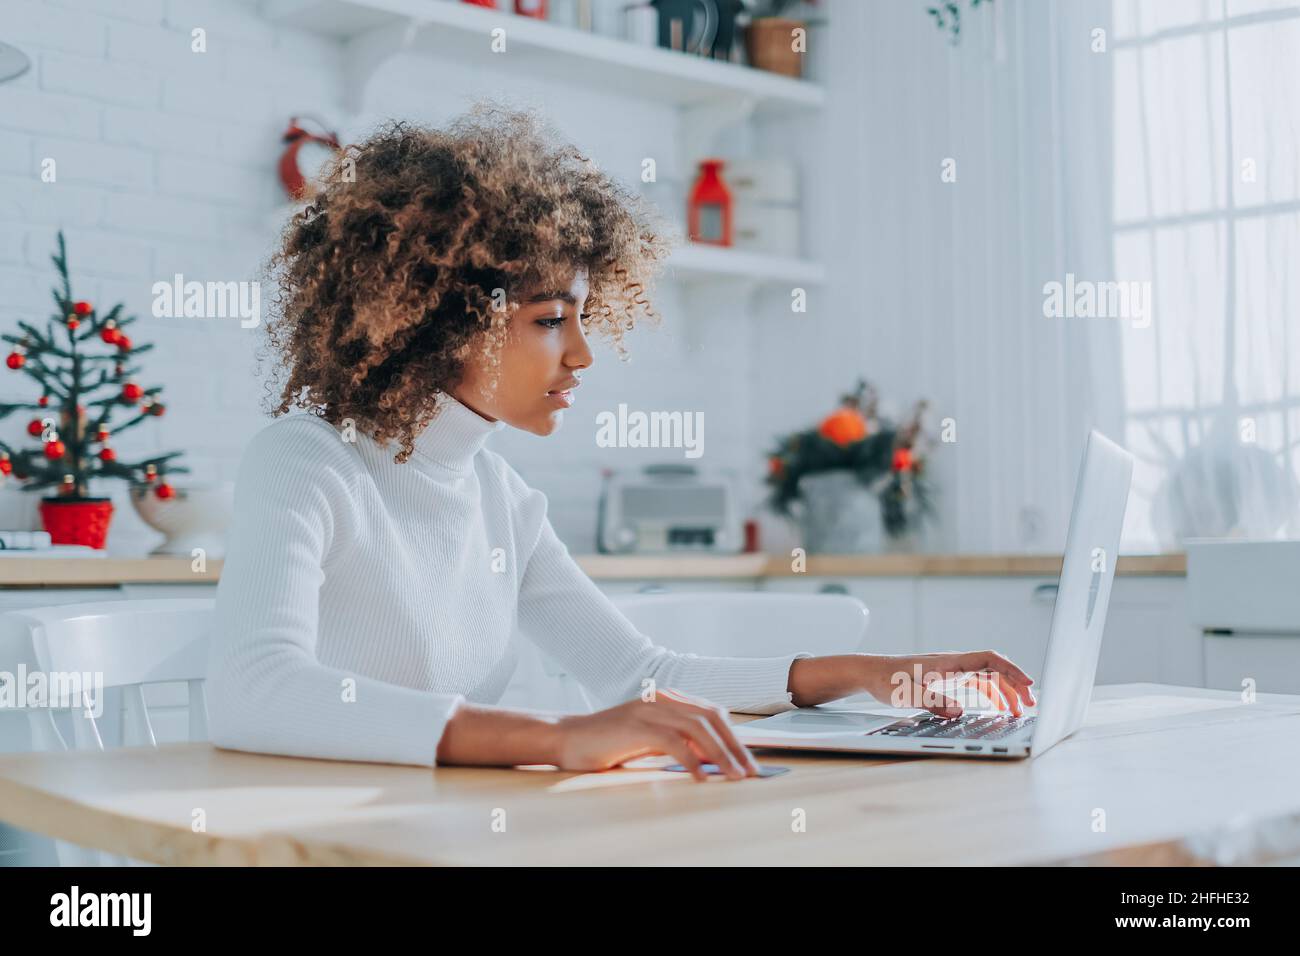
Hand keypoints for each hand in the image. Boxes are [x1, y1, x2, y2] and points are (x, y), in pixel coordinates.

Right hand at [554, 688, 761, 781]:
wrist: (566, 738)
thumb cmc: (607, 743)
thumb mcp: (649, 740)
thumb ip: (677, 742)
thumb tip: (711, 759)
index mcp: (668, 699)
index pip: (713, 714)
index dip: (734, 737)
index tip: (748, 762)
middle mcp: (662, 699)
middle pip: (712, 718)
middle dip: (735, 746)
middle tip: (749, 771)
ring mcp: (648, 710)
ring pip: (698, 728)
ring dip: (720, 754)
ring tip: (733, 776)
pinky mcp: (635, 725)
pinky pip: (673, 741)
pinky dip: (691, 759)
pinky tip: (700, 777)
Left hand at [859, 651, 1036, 718]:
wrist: (870, 672)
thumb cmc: (886, 680)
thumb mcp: (906, 693)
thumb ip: (932, 701)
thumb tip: (959, 711)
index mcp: (948, 662)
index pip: (988, 660)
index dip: (1010, 670)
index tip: (1028, 683)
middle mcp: (953, 663)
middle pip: (993, 668)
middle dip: (1014, 685)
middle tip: (1030, 705)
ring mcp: (951, 670)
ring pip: (987, 676)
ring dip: (1005, 691)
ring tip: (1018, 710)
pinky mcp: (946, 678)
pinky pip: (976, 683)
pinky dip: (991, 693)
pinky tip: (997, 707)